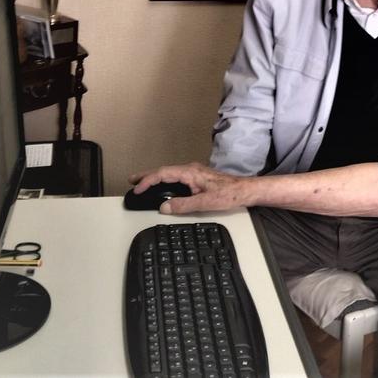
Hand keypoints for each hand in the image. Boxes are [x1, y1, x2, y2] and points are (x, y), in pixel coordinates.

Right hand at [128, 163, 253, 214]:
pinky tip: (162, 186)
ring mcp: (194, 172)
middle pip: (163, 170)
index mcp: (190, 172)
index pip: (163, 174)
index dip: (147, 181)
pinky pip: (175, 176)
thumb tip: (163, 207)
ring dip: (155, 178)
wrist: (245, 190)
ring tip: (142, 184)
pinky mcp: (197, 177)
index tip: (137, 189)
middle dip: (146, 175)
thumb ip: (182, 205)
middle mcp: (190, 169)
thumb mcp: (204, 203)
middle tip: (131, 181)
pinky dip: (164, 180)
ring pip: (169, 173)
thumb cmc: (229, 194)